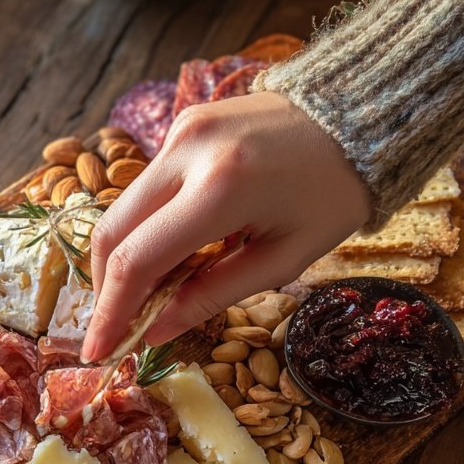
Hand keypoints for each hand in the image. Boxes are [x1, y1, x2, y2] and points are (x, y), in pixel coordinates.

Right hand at [81, 91, 371, 362]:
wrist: (362, 114)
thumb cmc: (333, 194)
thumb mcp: (282, 259)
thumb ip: (211, 295)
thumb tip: (154, 332)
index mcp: (220, 189)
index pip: (137, 259)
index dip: (111, 311)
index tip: (100, 350)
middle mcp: (187, 151)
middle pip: (112, 232)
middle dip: (106, 289)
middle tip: (114, 330)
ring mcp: (180, 131)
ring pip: (122, 209)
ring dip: (122, 260)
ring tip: (142, 299)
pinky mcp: (183, 124)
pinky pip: (146, 189)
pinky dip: (145, 229)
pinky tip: (168, 257)